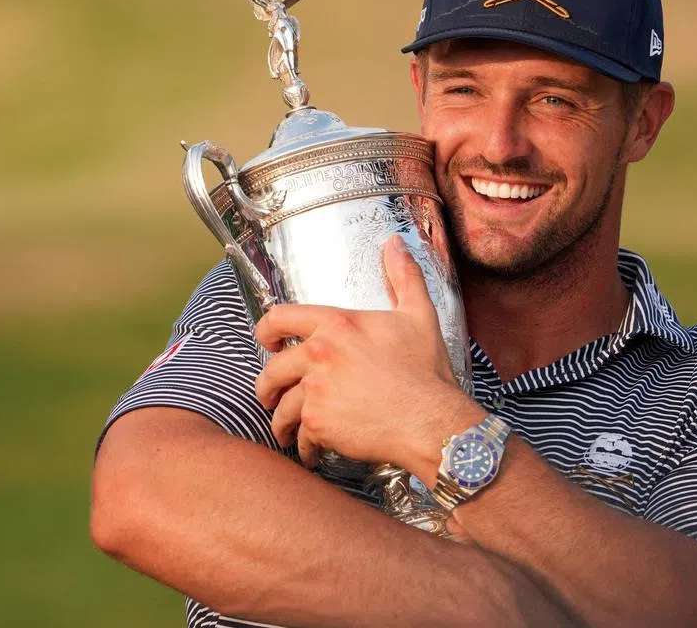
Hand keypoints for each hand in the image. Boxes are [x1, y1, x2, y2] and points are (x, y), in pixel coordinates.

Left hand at [253, 235, 482, 475]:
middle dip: (268, 385)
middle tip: (271, 395)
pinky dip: (304, 447)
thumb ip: (403, 277)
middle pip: (273, 369)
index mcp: (337, 324)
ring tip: (286, 430)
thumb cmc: (426, 370)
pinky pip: (300, 436)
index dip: (266, 330)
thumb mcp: (418, 315)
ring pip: (283, 407)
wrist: (430, 419)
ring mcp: (316, 390)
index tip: (265, 341)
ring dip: (281, 421)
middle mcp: (319, 354)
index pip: (281, 317)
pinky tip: (311, 452)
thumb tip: (395, 243)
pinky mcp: (319, 424)